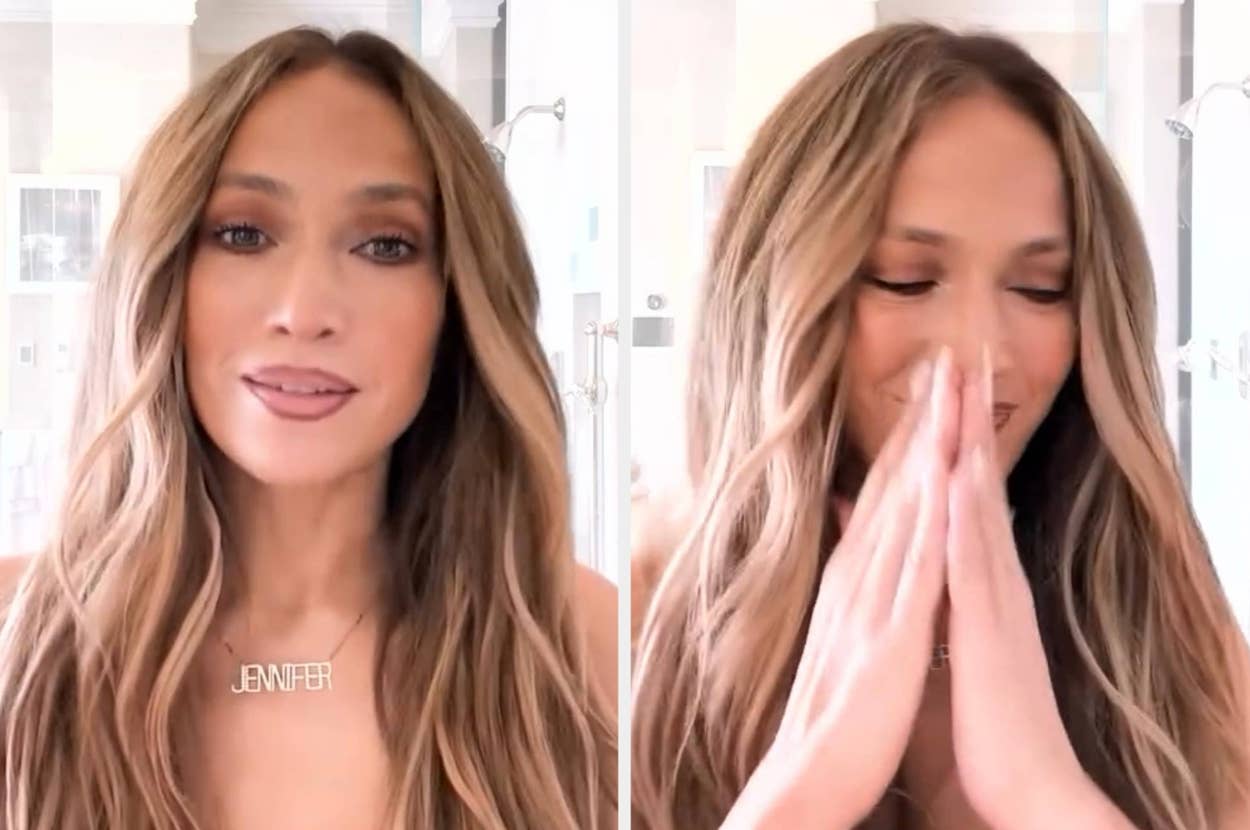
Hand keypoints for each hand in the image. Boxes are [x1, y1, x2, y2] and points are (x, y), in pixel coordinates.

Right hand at [722, 348, 958, 829]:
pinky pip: (914, 568)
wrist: (806, 772)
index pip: (886, 493)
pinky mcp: (890, 636)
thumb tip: (849, 525)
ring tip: (946, 391)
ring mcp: (874, 602)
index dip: (910, 435)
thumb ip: (849, 576)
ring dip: (926, 448)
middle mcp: (860, 576)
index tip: (931, 385)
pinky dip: (927, 518)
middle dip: (922, 419)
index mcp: (854, 576)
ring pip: (904, 510)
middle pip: (895, 485)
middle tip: (944, 358)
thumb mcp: (840, 630)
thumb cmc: (832, 708)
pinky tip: (942, 477)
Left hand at [945, 347, 1132, 829]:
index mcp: (978, 585)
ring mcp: (995, 603)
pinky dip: (963, 521)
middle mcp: (991, 582)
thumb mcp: (954, 644)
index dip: (953, 439)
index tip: (943, 387)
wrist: (1029, 788)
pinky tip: (956, 480)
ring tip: (963, 389)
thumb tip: (916, 557)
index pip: (964, 496)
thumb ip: (938, 596)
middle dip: (966, 420)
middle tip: (961, 355)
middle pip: (976, 485)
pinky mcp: (989, 634)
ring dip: (968, 448)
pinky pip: (973, 569)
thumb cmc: (989, 720)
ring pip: (979, 510)